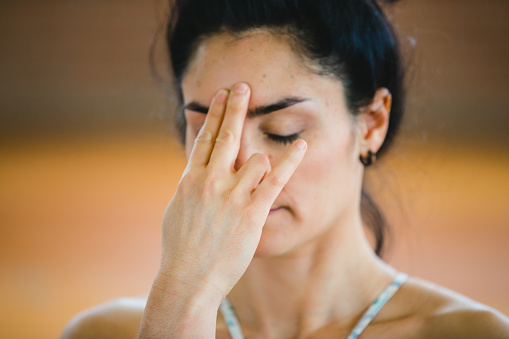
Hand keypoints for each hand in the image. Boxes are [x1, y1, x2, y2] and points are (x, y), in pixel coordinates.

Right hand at [156, 82, 305, 309]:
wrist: (187, 279)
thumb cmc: (179, 249)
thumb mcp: (177, 211)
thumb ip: (190, 187)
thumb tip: (197, 173)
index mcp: (190, 180)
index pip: (204, 139)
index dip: (214, 115)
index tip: (221, 96)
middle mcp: (210, 182)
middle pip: (227, 136)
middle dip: (235, 108)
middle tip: (244, 86)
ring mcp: (232, 196)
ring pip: (254, 158)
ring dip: (260, 158)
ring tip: (259, 168)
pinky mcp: (251, 213)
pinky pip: (275, 180)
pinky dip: (290, 162)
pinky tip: (301, 146)